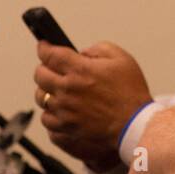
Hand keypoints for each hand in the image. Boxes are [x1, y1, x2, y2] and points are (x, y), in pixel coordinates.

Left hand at [33, 40, 151, 170]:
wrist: (134, 125)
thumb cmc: (131, 94)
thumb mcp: (121, 58)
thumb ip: (98, 48)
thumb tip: (82, 53)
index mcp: (80, 70)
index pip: (49, 54)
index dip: (44, 48)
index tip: (44, 47)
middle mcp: (68, 89)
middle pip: (39, 74)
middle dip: (45, 68)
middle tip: (53, 68)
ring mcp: (65, 109)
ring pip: (40, 96)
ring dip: (47, 90)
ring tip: (58, 90)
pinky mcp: (66, 126)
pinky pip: (46, 118)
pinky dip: (50, 112)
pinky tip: (60, 108)